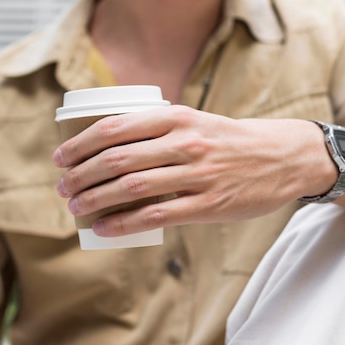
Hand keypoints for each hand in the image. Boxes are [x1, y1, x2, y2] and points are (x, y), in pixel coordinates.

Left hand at [53, 106, 334, 236]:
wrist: (282, 157)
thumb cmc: (230, 139)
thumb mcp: (197, 119)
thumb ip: (160, 127)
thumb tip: (111, 143)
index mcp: (178, 116)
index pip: (115, 128)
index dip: (80, 144)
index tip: (62, 157)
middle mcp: (185, 142)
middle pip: (116, 160)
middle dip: (80, 175)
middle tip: (62, 187)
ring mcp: (198, 174)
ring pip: (131, 188)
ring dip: (94, 200)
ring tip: (75, 207)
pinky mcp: (209, 205)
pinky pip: (157, 216)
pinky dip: (123, 223)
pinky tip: (104, 228)